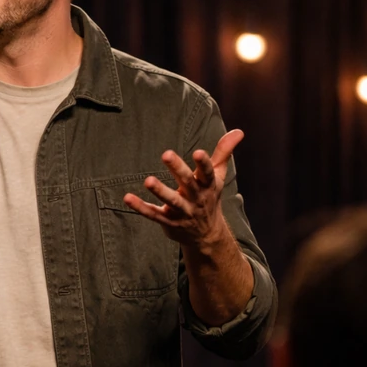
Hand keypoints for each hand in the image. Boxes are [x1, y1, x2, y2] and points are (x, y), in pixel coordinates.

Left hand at [123, 129, 243, 247]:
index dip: (204, 164)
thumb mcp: (217, 176)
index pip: (208, 174)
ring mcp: (183, 212)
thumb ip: (223, 152)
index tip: (199, 152)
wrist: (207, 235)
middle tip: (166, 154)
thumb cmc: (209, 197)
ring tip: (147, 180)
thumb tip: (239, 131)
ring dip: (160, 191)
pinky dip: (141, 207)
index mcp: (208, 186)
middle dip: (178, 170)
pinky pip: (153, 215)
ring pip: (172, 202)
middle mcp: (196, 199)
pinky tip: (128, 198)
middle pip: (188, 183)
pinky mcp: (168, 222)